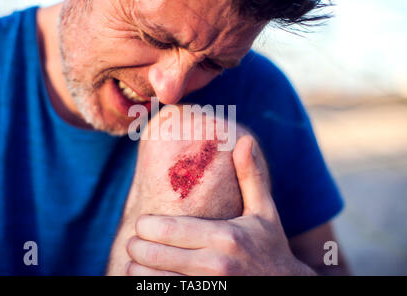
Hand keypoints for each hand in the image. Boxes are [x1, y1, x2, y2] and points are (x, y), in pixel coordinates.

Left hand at [125, 136, 315, 275]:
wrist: (287, 287)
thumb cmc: (271, 246)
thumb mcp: (265, 211)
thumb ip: (251, 177)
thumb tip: (244, 140)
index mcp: (226, 236)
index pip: (169, 229)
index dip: (146, 225)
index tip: (141, 223)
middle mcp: (216, 264)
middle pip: (154, 255)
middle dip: (135, 248)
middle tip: (133, 243)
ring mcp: (209, 287)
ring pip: (153, 280)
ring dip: (136, 271)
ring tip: (135, 262)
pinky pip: (164, 295)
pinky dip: (149, 287)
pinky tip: (148, 279)